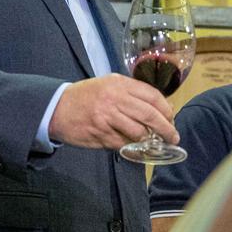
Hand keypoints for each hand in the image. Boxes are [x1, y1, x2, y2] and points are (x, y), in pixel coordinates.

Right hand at [48, 73, 178, 148]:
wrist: (58, 107)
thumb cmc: (86, 96)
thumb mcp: (109, 85)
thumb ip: (131, 93)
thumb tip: (158, 107)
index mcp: (119, 84)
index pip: (152, 96)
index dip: (166, 109)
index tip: (171, 118)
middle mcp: (115, 99)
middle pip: (149, 115)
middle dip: (165, 128)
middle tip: (173, 137)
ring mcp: (107, 118)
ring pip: (138, 132)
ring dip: (149, 141)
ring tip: (154, 143)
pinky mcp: (101, 134)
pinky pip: (123, 143)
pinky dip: (132, 147)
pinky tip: (135, 147)